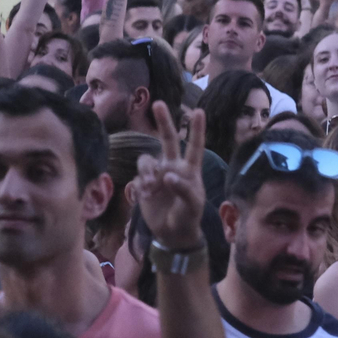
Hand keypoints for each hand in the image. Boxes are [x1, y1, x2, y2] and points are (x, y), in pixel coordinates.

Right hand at [130, 103, 206, 250]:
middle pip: (167, 140)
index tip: (198, 111)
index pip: (195, 146)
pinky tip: (147, 197)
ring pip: (147, 160)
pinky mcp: (144, 185)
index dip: (196, 130)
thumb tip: (167, 176)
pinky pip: (138, 178)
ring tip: (153, 187)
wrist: (172, 234)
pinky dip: (141, 185)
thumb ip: (183, 189)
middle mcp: (173, 167)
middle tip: (158, 103)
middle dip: (164, 122)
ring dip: (147, 171)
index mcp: (189, 170)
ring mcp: (157, 174)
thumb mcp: (192, 205)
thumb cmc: (188, 217)